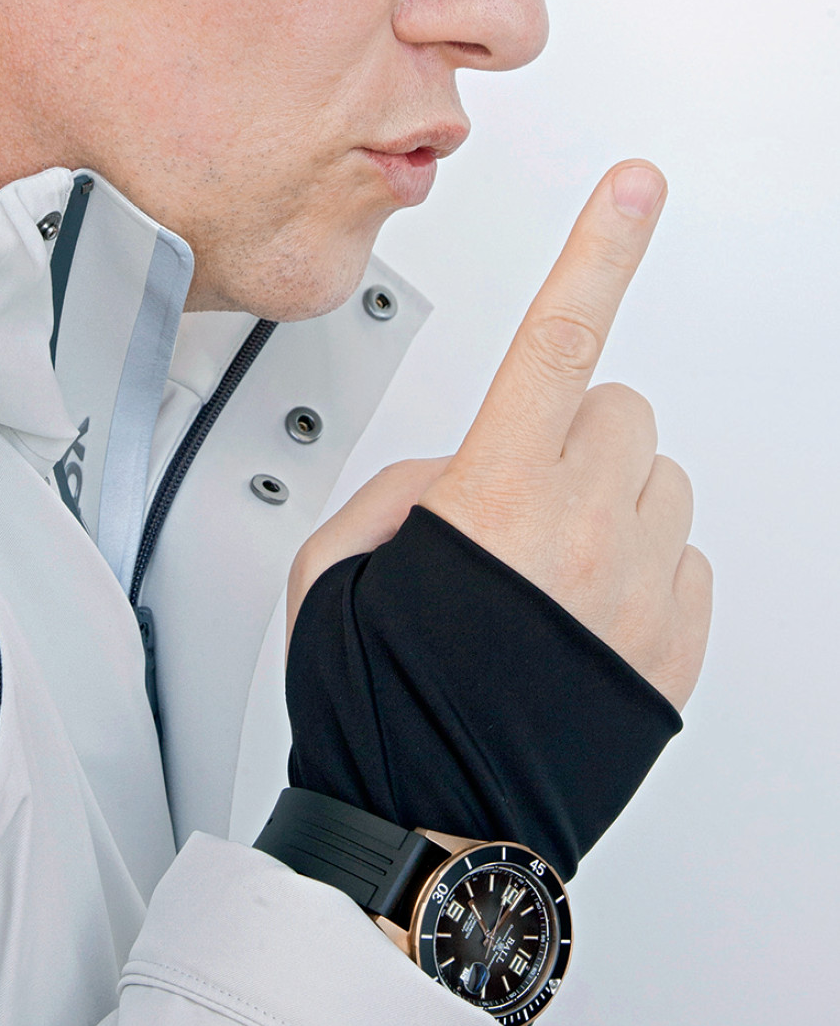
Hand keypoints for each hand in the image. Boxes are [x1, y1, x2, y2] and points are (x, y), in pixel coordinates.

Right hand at [287, 163, 711, 710]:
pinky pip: (688, 560)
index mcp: (491, 497)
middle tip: (521, 499)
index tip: (634, 186)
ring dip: (615, 500)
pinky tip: (583, 619)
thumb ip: (403, 487)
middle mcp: (580, 532)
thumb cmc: (376, 709)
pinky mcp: (677, 650)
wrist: (433, 838)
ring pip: (661, 479)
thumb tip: (460, 476)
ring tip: (552, 570)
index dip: (600, 249)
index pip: (556, 337)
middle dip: (573, 432)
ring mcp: (640, 592)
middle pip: (619, 409)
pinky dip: (645, 570)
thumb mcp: (337, 567)